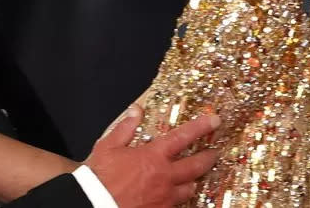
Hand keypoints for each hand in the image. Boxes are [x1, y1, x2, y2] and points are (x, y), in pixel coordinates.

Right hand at [85, 106, 219, 207]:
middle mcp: (164, 177)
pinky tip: (174, 196)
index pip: (183, 137)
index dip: (201, 127)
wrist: (95, 205)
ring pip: (189, 188)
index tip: (214, 121)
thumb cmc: (100, 177)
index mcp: (153, 156)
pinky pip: (177, 205)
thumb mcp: (108, 146)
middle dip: (208, 158)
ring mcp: (165, 197)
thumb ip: (125, 128)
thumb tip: (135, 111)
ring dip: (193, 181)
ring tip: (194, 178)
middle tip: (214, 153)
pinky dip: (177, 199)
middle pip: (196, 166)